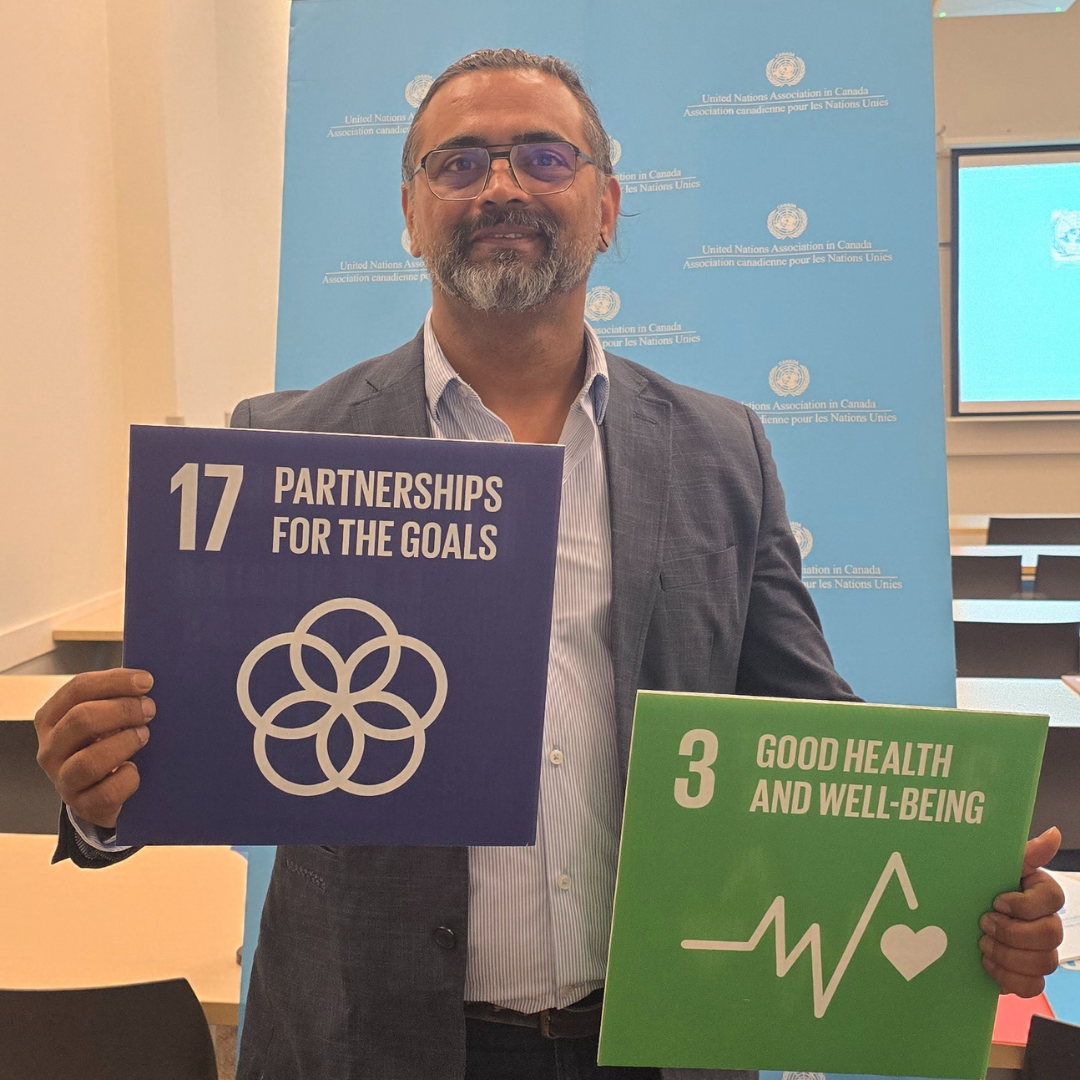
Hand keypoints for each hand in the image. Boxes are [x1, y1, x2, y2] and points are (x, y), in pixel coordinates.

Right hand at [35, 669, 154, 829]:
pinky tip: (134, 769)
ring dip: (125, 743)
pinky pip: (108, 792)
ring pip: (90, 760)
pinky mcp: (83, 805)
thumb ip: (115, 698)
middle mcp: (50, 749)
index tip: (147, 681)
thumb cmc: (105, 744)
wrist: (101, 793)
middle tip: (150, 709)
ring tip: (144, 736)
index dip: (115, 681)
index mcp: (51, 718)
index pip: (78, 688)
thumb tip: (145, 682)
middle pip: (82, 719)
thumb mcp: (102, 718)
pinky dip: (128, 778)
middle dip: (123, 710)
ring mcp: (63, 779)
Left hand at [979, 827, 1064, 996]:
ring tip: (982, 944)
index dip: (1025, 904)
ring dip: (1008, 955)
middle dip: (1013, 933)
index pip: (1053, 898)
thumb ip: (1023, 853)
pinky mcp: (1026, 975)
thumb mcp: (990, 866)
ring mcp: (1039, 951)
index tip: (996, 901)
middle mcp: (1045, 922)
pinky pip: (1032, 986)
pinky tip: (987, 964)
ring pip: (1044, 962)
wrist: (951, 917)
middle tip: (983, 924)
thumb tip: (1054, 834)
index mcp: (1038, 892)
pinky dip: (1008, 977)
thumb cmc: (975, 887)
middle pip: (1051, 934)